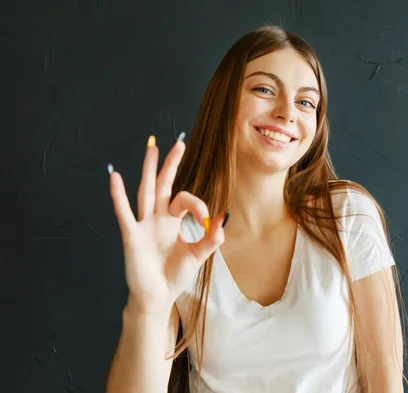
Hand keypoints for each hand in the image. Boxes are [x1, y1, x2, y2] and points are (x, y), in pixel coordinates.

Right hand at [108, 134, 226, 314]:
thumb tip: (225, 216)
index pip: (185, 200)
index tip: (208, 221)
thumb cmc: (174, 276)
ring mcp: (143, 224)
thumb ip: (212, 238)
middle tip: (178, 143)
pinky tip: (115, 176)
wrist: (157, 297)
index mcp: (172, 221)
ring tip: (151, 146)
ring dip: (149, 169)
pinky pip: (124, 212)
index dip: (199, 206)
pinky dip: (118, 194)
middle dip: (171, 164)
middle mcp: (157, 218)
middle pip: (164, 184)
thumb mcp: (198, 255)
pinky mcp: (131, 235)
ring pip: (146, 190)